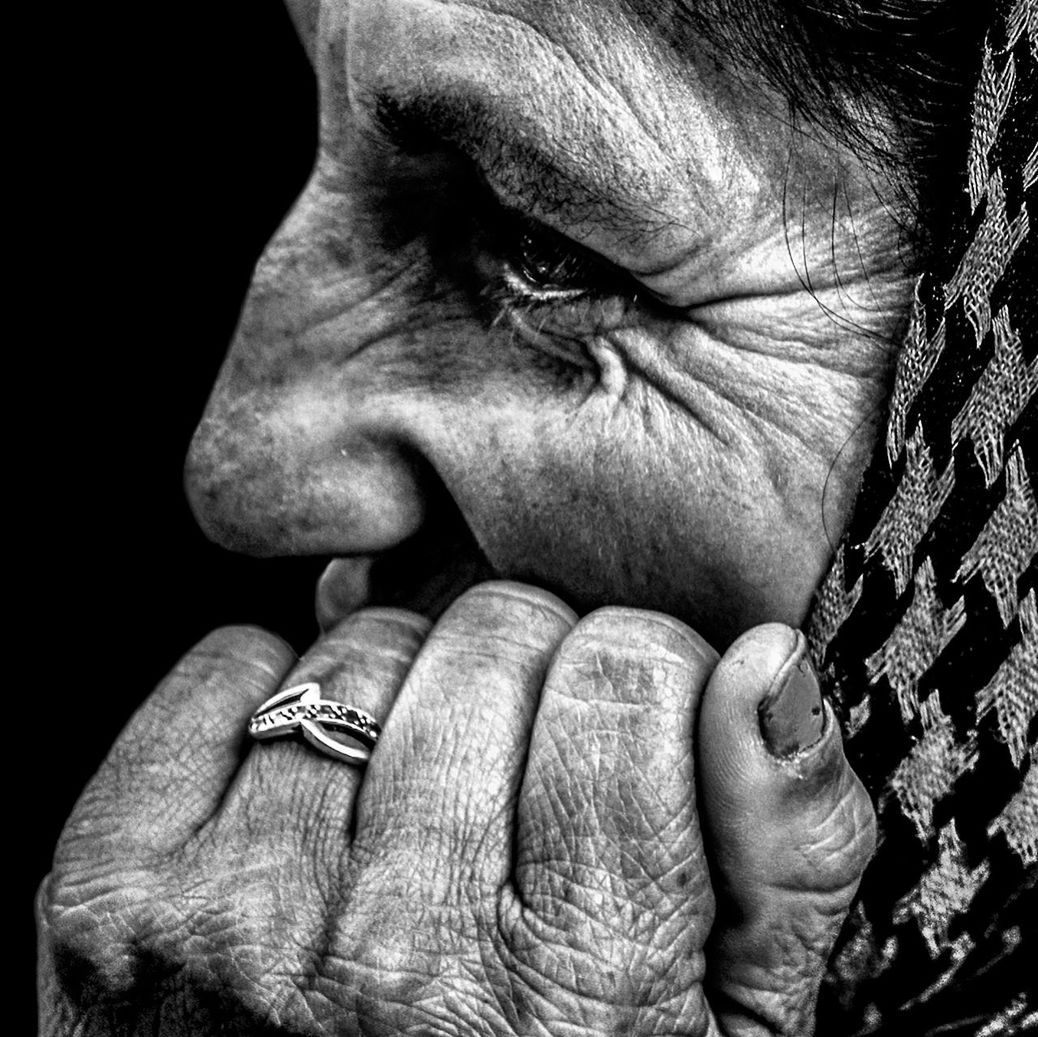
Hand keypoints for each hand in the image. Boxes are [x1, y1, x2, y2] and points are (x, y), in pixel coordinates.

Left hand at [38, 583, 874, 1035]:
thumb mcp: (725, 1030)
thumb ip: (785, 849)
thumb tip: (770, 663)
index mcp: (572, 994)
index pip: (628, 677)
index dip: (645, 679)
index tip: (628, 730)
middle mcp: (391, 961)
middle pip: (495, 637)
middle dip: (532, 676)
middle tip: (522, 776)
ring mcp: (233, 925)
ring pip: (368, 642)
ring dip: (413, 689)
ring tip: (420, 798)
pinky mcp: (113, 894)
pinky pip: (230, 663)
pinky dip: (278, 691)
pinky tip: (315, 793)